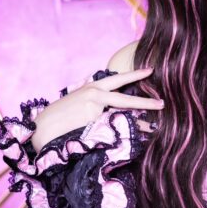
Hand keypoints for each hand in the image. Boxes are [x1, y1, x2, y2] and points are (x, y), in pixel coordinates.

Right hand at [31, 68, 162, 151]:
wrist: (44, 126)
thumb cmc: (61, 115)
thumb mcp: (79, 101)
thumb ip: (97, 100)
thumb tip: (114, 104)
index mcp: (93, 88)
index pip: (117, 79)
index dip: (135, 74)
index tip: (150, 70)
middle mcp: (95, 94)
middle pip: (125, 97)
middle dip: (145, 101)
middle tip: (162, 103)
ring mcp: (94, 108)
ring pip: (121, 116)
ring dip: (138, 123)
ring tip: (153, 128)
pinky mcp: (92, 122)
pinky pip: (112, 128)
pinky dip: (123, 133)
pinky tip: (133, 137)